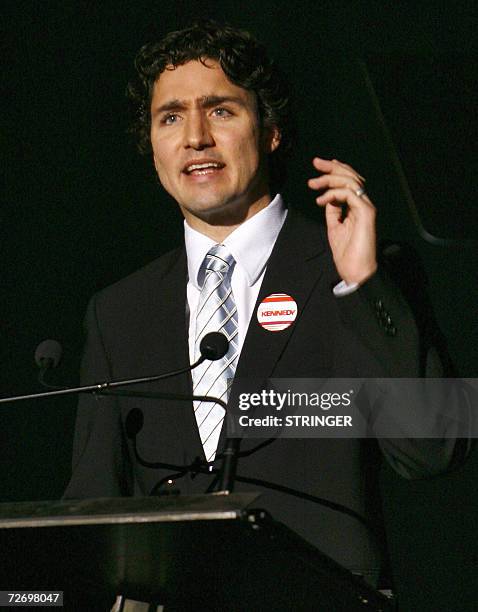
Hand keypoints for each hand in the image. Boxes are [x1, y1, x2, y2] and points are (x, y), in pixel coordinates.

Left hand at [308, 157, 376, 284]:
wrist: (356, 271)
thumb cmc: (347, 254)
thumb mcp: (335, 227)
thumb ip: (333, 211)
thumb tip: (326, 198)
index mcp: (357, 206)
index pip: (349, 181)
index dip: (336, 170)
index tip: (320, 165)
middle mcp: (364, 204)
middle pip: (351, 176)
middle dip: (332, 167)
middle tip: (316, 162)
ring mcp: (366, 207)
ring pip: (351, 181)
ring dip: (329, 179)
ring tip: (313, 184)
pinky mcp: (366, 212)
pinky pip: (349, 194)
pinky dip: (333, 194)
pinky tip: (321, 200)